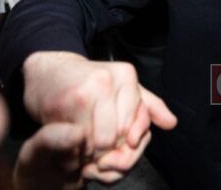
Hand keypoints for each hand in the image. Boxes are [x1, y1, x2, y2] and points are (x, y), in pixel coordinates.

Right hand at [22, 52, 176, 183]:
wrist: (48, 70)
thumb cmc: (87, 82)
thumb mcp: (122, 87)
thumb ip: (148, 106)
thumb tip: (171, 123)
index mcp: (126, 75)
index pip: (136, 124)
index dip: (124, 139)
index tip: (114, 139)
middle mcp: (108, 80)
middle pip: (118, 135)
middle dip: (108, 147)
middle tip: (96, 142)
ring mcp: (86, 91)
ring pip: (99, 140)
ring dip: (90, 149)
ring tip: (84, 140)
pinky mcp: (64, 103)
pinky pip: (77, 140)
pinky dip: (75, 146)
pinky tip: (72, 136)